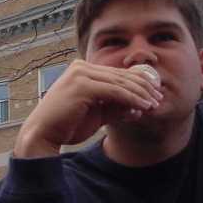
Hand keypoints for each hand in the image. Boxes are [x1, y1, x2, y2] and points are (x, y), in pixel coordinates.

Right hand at [14, 60, 162, 157]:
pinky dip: (131, 98)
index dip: (138, 83)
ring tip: (154, 103)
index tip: (154, 95)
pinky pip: (114, 91)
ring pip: (120, 82)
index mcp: (82, 71)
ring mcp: (80, 74)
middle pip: (121, 75)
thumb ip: (115, 108)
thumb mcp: (97, 115)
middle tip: (159, 98)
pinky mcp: (82, 85)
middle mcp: (81, 68)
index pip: (116, 74)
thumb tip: (138, 108)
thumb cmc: (66, 125)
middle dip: (143, 87)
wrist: (43, 134)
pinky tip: (143, 106)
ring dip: (140, 93)